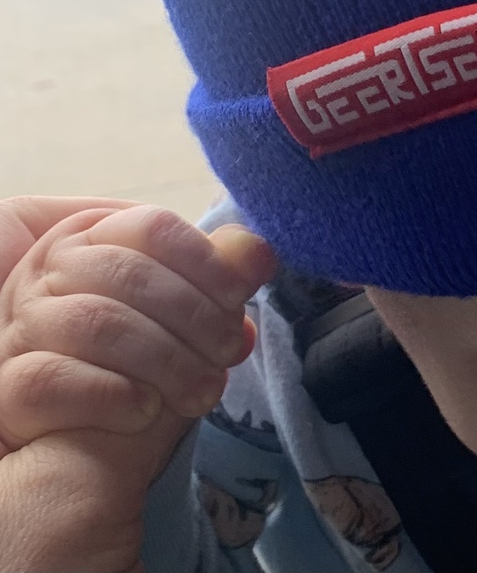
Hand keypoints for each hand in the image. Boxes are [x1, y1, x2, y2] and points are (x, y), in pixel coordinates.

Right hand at [0, 196, 275, 571]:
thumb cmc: (143, 358)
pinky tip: (146, 411)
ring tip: (202, 393)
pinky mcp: (8, 386)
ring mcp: (24, 326)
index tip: (239, 299)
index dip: (208, 262)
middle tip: (229, 354)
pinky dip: (113, 396)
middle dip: (197, 317)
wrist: (84, 442)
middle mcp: (50, 272)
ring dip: (167, 361)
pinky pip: (54, 380)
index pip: (155, 227)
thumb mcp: (185, 311)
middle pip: (132, 275)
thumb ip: (218, 279)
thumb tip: (258, 256)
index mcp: (96, 237)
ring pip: (98, 324)